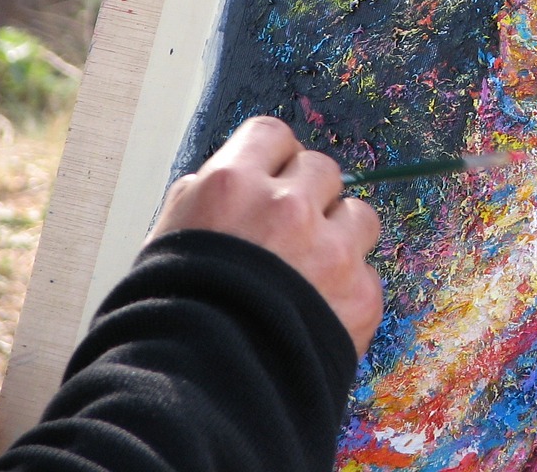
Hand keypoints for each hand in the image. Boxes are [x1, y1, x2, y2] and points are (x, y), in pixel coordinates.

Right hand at [150, 117, 383, 355]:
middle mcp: (287, 206)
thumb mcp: (168, 240)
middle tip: (288, 235)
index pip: (272, 135)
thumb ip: (207, 198)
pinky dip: (348, 291)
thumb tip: (235, 179)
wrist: (198, 400)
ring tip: (311, 273)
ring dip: (341, 236)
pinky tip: (317, 314)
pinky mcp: (360, 295)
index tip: (272, 178)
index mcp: (232, 184)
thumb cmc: (170, 320)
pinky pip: (368, 273)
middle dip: (308, 197)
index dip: (272, 158)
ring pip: (359, 214)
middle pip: (322, 170)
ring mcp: (330, 250)